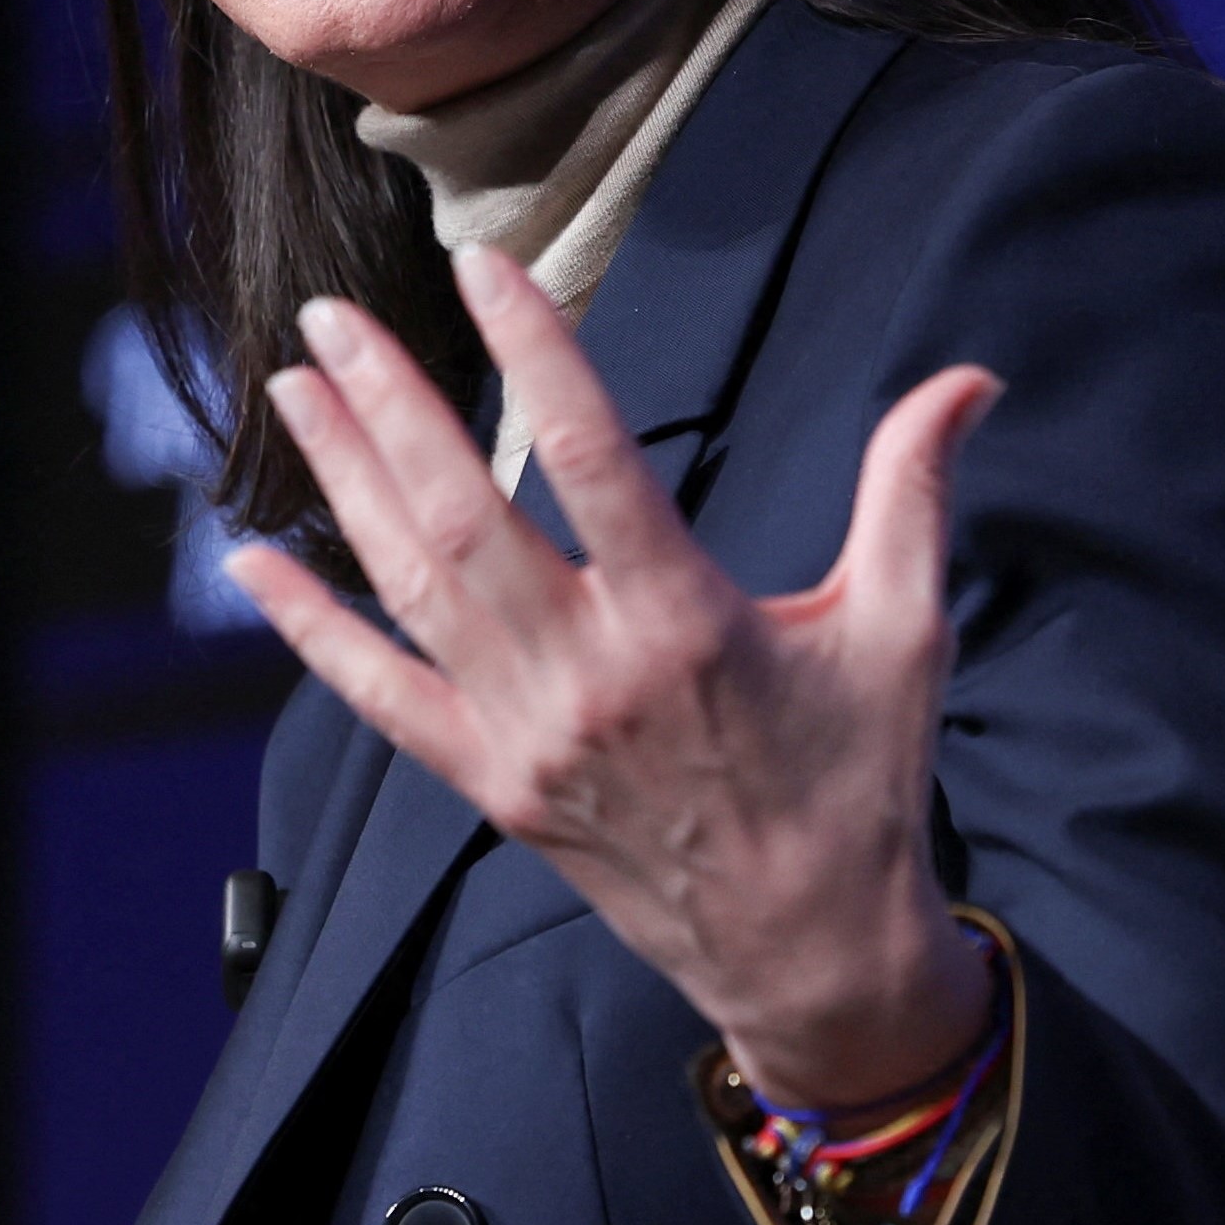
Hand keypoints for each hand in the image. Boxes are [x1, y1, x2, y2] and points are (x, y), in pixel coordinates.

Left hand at [223, 243, 998, 1105]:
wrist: (811, 954)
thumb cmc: (860, 785)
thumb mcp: (903, 632)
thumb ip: (913, 493)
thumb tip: (970, 378)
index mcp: (686, 622)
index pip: (589, 455)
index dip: (532, 351)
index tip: (483, 269)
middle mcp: (587, 675)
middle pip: (461, 512)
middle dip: (388, 403)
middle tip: (332, 314)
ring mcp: (526, 736)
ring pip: (409, 586)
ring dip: (342, 480)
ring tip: (294, 388)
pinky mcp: (492, 786)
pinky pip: (380, 700)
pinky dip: (311, 630)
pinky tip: (253, 564)